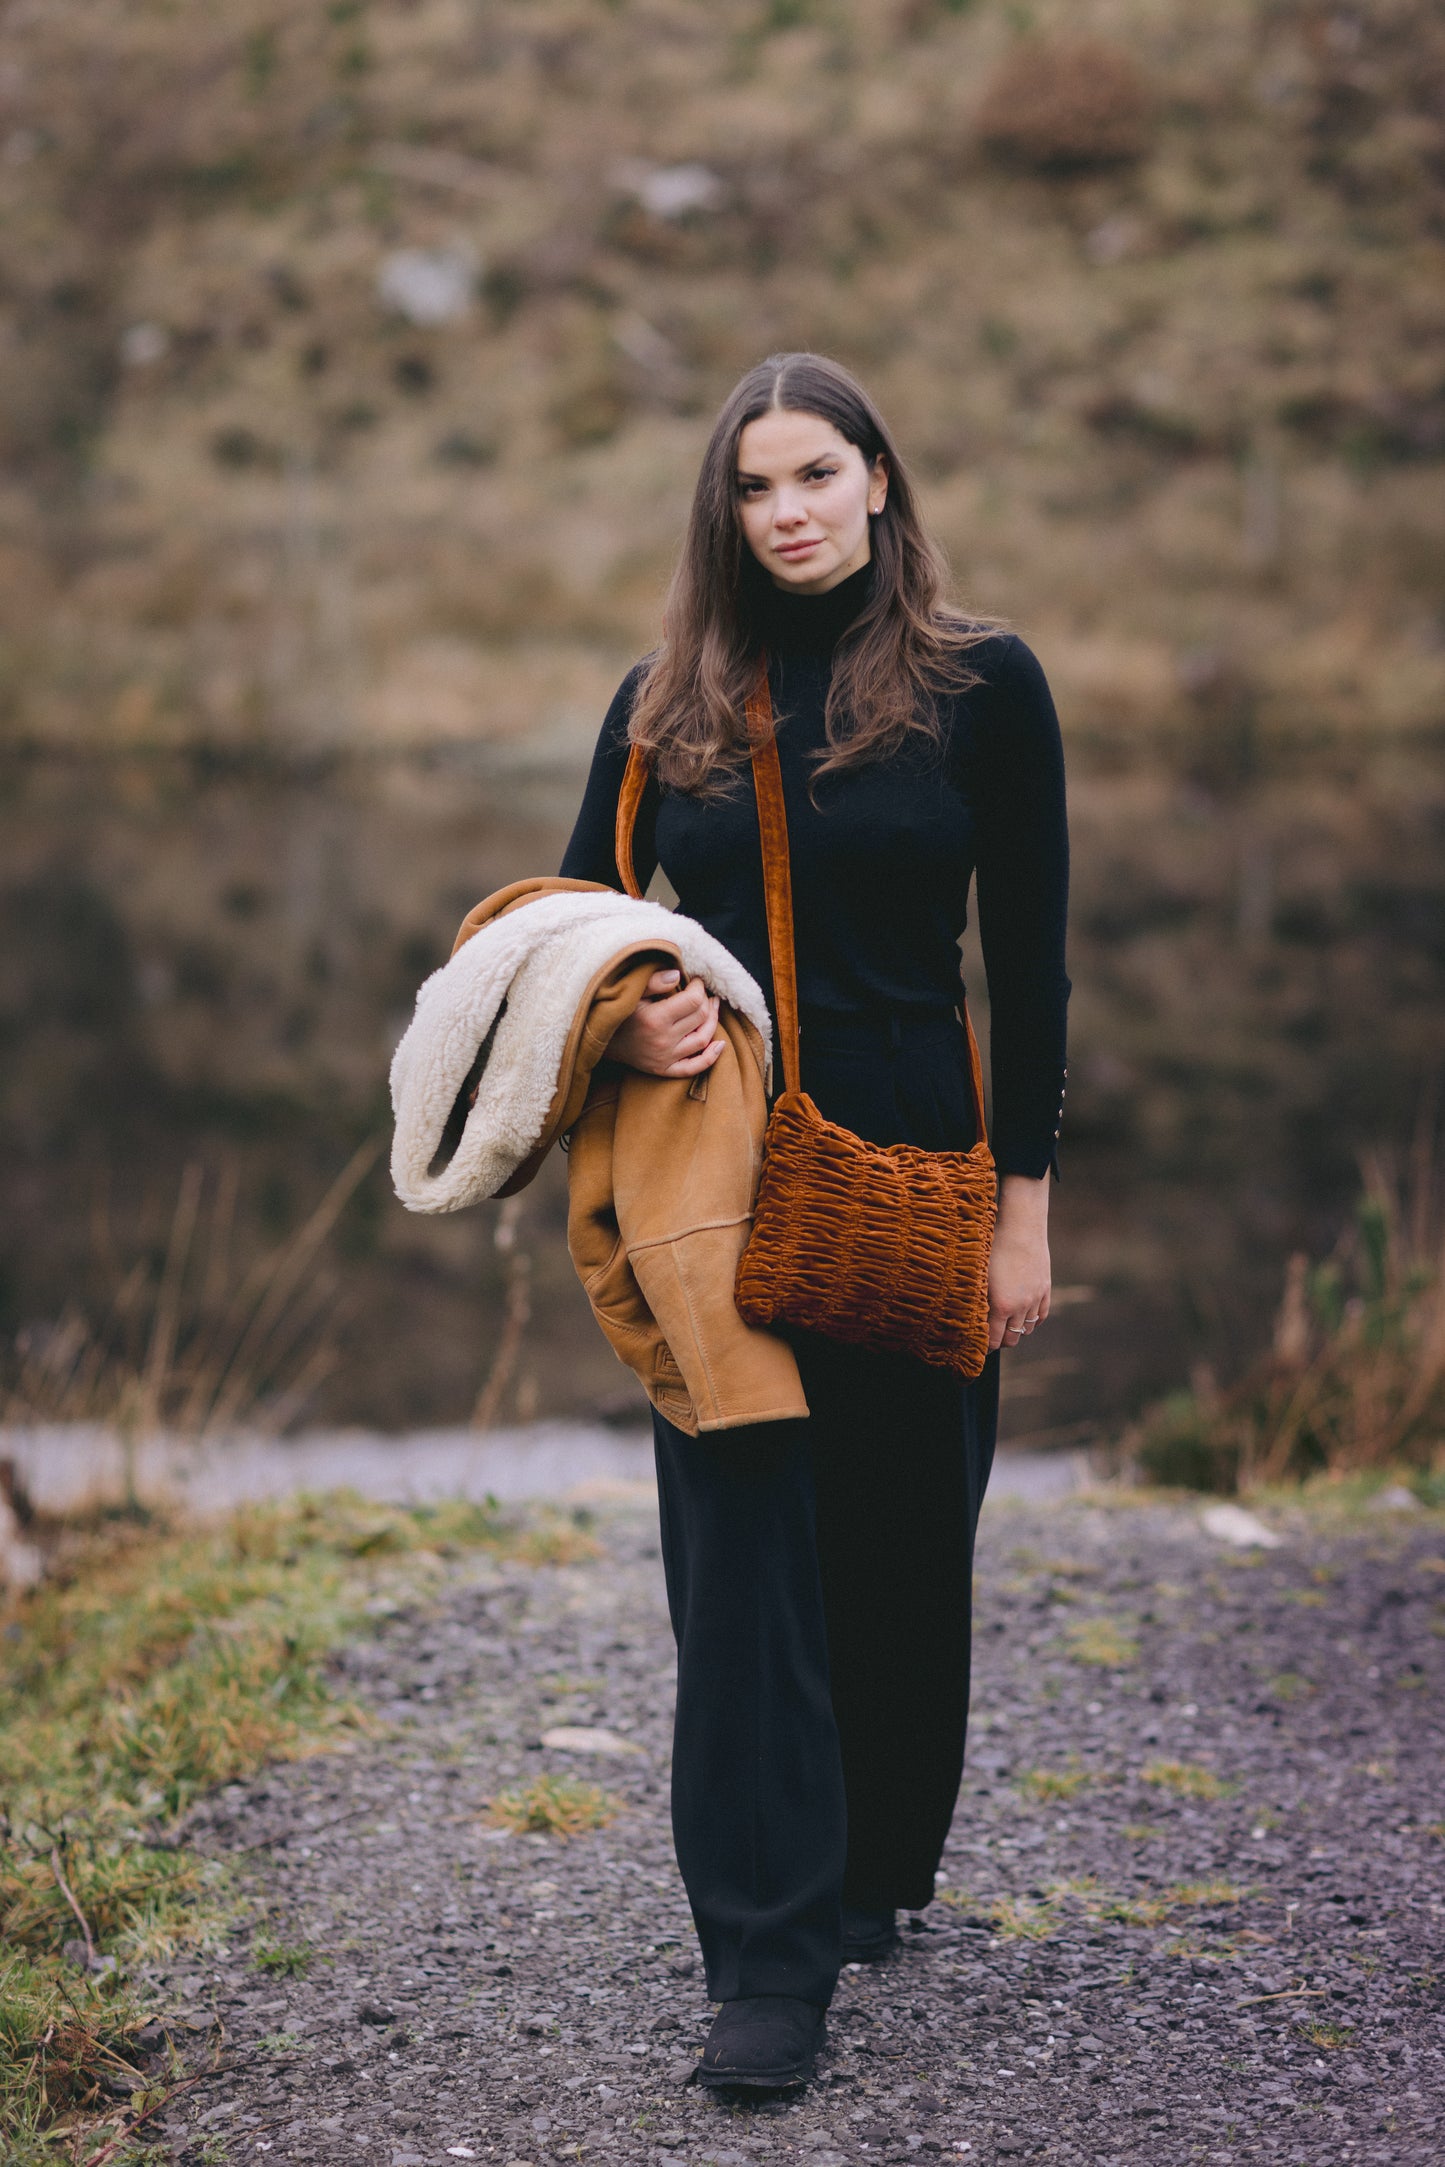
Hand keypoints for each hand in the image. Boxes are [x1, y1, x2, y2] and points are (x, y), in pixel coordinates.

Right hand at [606, 968, 723, 1077]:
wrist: (601, 1041)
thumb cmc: (617, 1012)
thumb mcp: (631, 992)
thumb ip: (653, 981)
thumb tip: (678, 974)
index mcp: (655, 1019)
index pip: (693, 1001)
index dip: (699, 988)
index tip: (695, 981)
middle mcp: (663, 1041)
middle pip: (701, 1017)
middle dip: (706, 1001)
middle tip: (703, 993)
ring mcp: (665, 1058)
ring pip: (703, 1039)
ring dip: (713, 1022)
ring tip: (711, 1008)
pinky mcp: (665, 1070)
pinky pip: (694, 1067)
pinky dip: (711, 1057)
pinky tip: (720, 1044)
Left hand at [988, 1172, 1051, 1352]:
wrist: (1020, 1225)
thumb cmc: (992, 1246)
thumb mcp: (978, 1274)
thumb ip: (976, 1299)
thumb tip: (968, 1316)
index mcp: (1001, 1305)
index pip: (993, 1340)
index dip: (985, 1346)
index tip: (977, 1345)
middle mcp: (1020, 1306)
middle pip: (1012, 1338)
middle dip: (1000, 1341)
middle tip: (990, 1337)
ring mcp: (1035, 1298)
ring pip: (1027, 1329)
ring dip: (1015, 1330)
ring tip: (1005, 1325)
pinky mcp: (1045, 1289)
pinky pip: (1041, 1316)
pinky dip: (1032, 1320)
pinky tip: (1023, 1317)